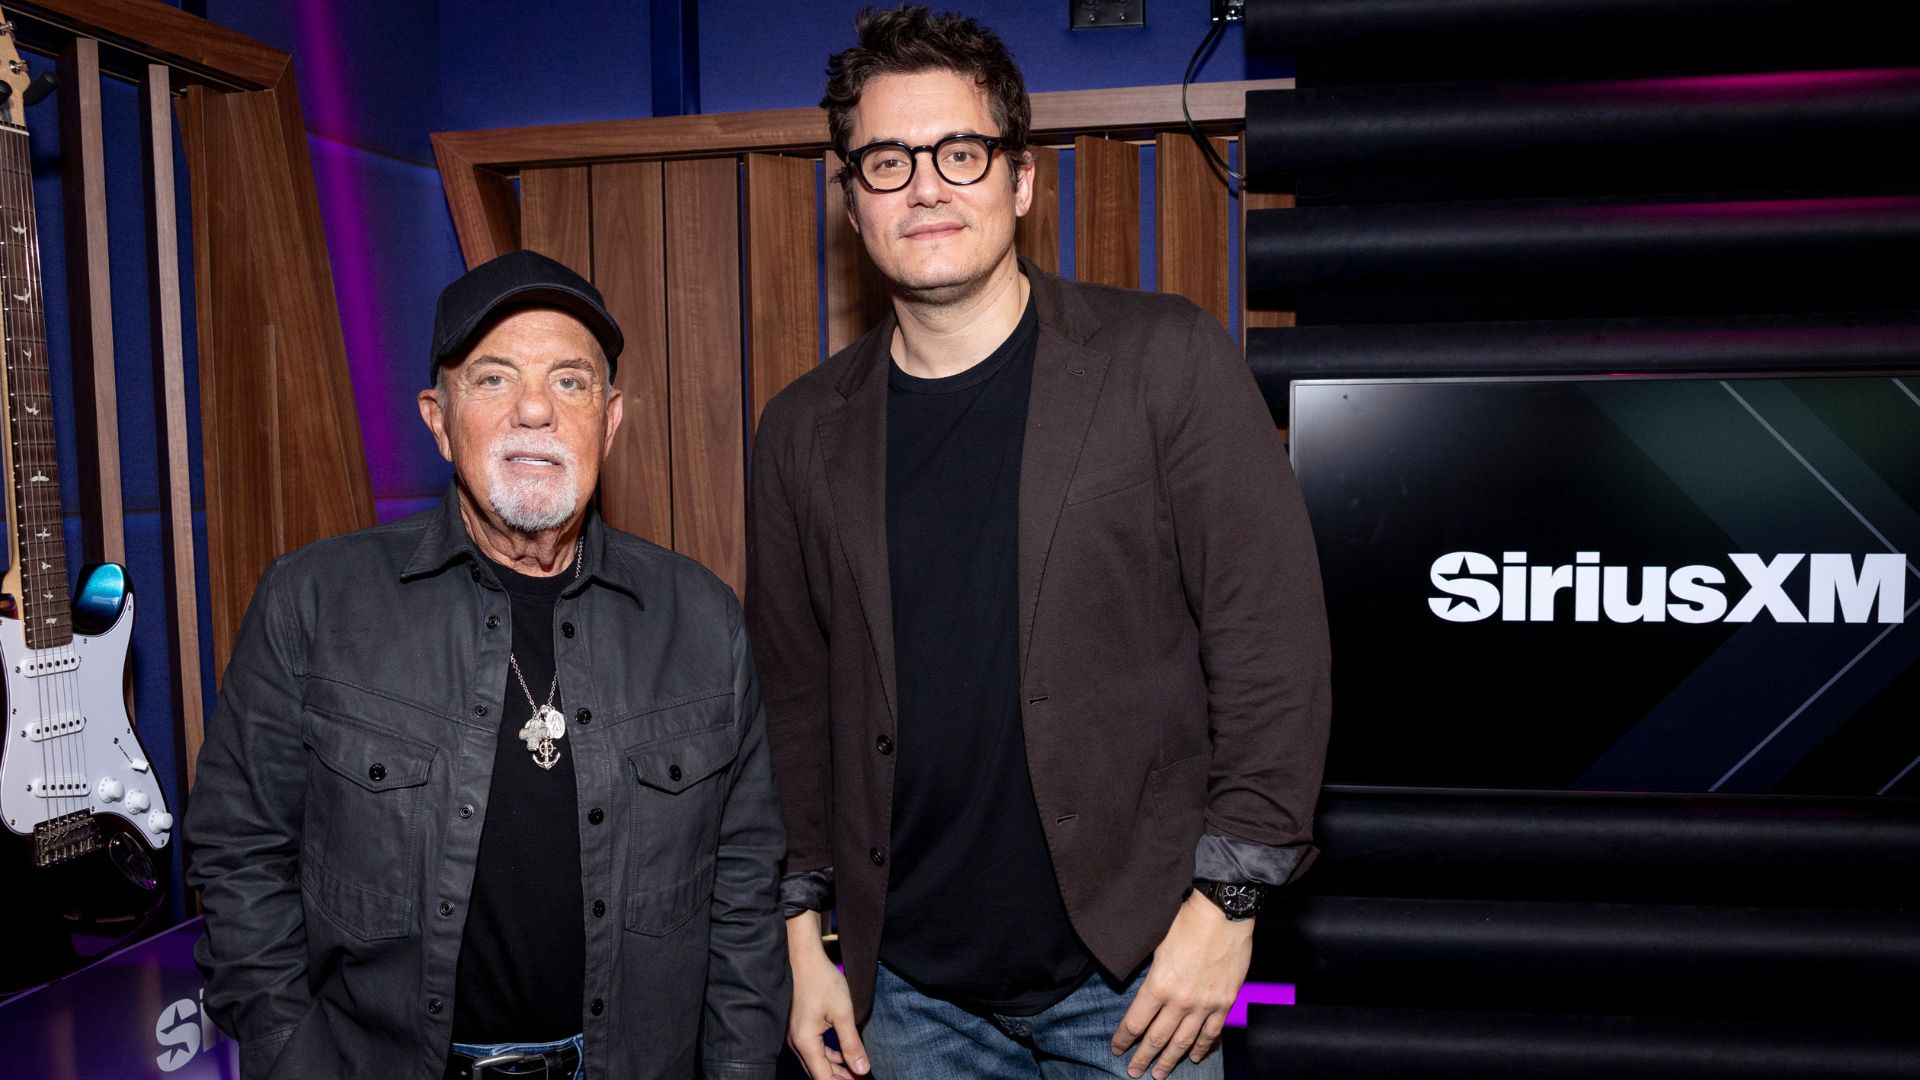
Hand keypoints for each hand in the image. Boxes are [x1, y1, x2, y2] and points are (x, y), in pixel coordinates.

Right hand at [786, 912, 869, 1079]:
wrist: (804, 957)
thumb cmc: (822, 980)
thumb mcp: (843, 1013)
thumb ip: (852, 1044)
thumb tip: (862, 1069)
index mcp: (805, 1042)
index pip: (823, 1077)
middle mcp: (796, 1043)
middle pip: (817, 1072)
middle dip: (839, 1078)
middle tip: (860, 1077)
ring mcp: (795, 1035)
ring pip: (816, 1061)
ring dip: (835, 1068)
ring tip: (856, 1070)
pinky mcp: (799, 1027)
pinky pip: (814, 1049)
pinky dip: (829, 1055)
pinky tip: (843, 1054)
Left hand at [1110, 890, 1253, 1078]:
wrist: (1224, 912)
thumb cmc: (1187, 921)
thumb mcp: (1155, 945)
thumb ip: (1149, 974)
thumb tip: (1141, 990)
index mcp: (1158, 985)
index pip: (1134, 1023)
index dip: (1123, 1039)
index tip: (1116, 1048)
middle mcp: (1180, 1001)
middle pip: (1156, 1038)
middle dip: (1142, 1058)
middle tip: (1134, 1072)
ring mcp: (1205, 1005)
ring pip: (1183, 1042)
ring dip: (1169, 1060)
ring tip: (1159, 1074)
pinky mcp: (1225, 1003)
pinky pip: (1211, 1033)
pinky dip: (1201, 1048)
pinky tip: (1193, 1057)